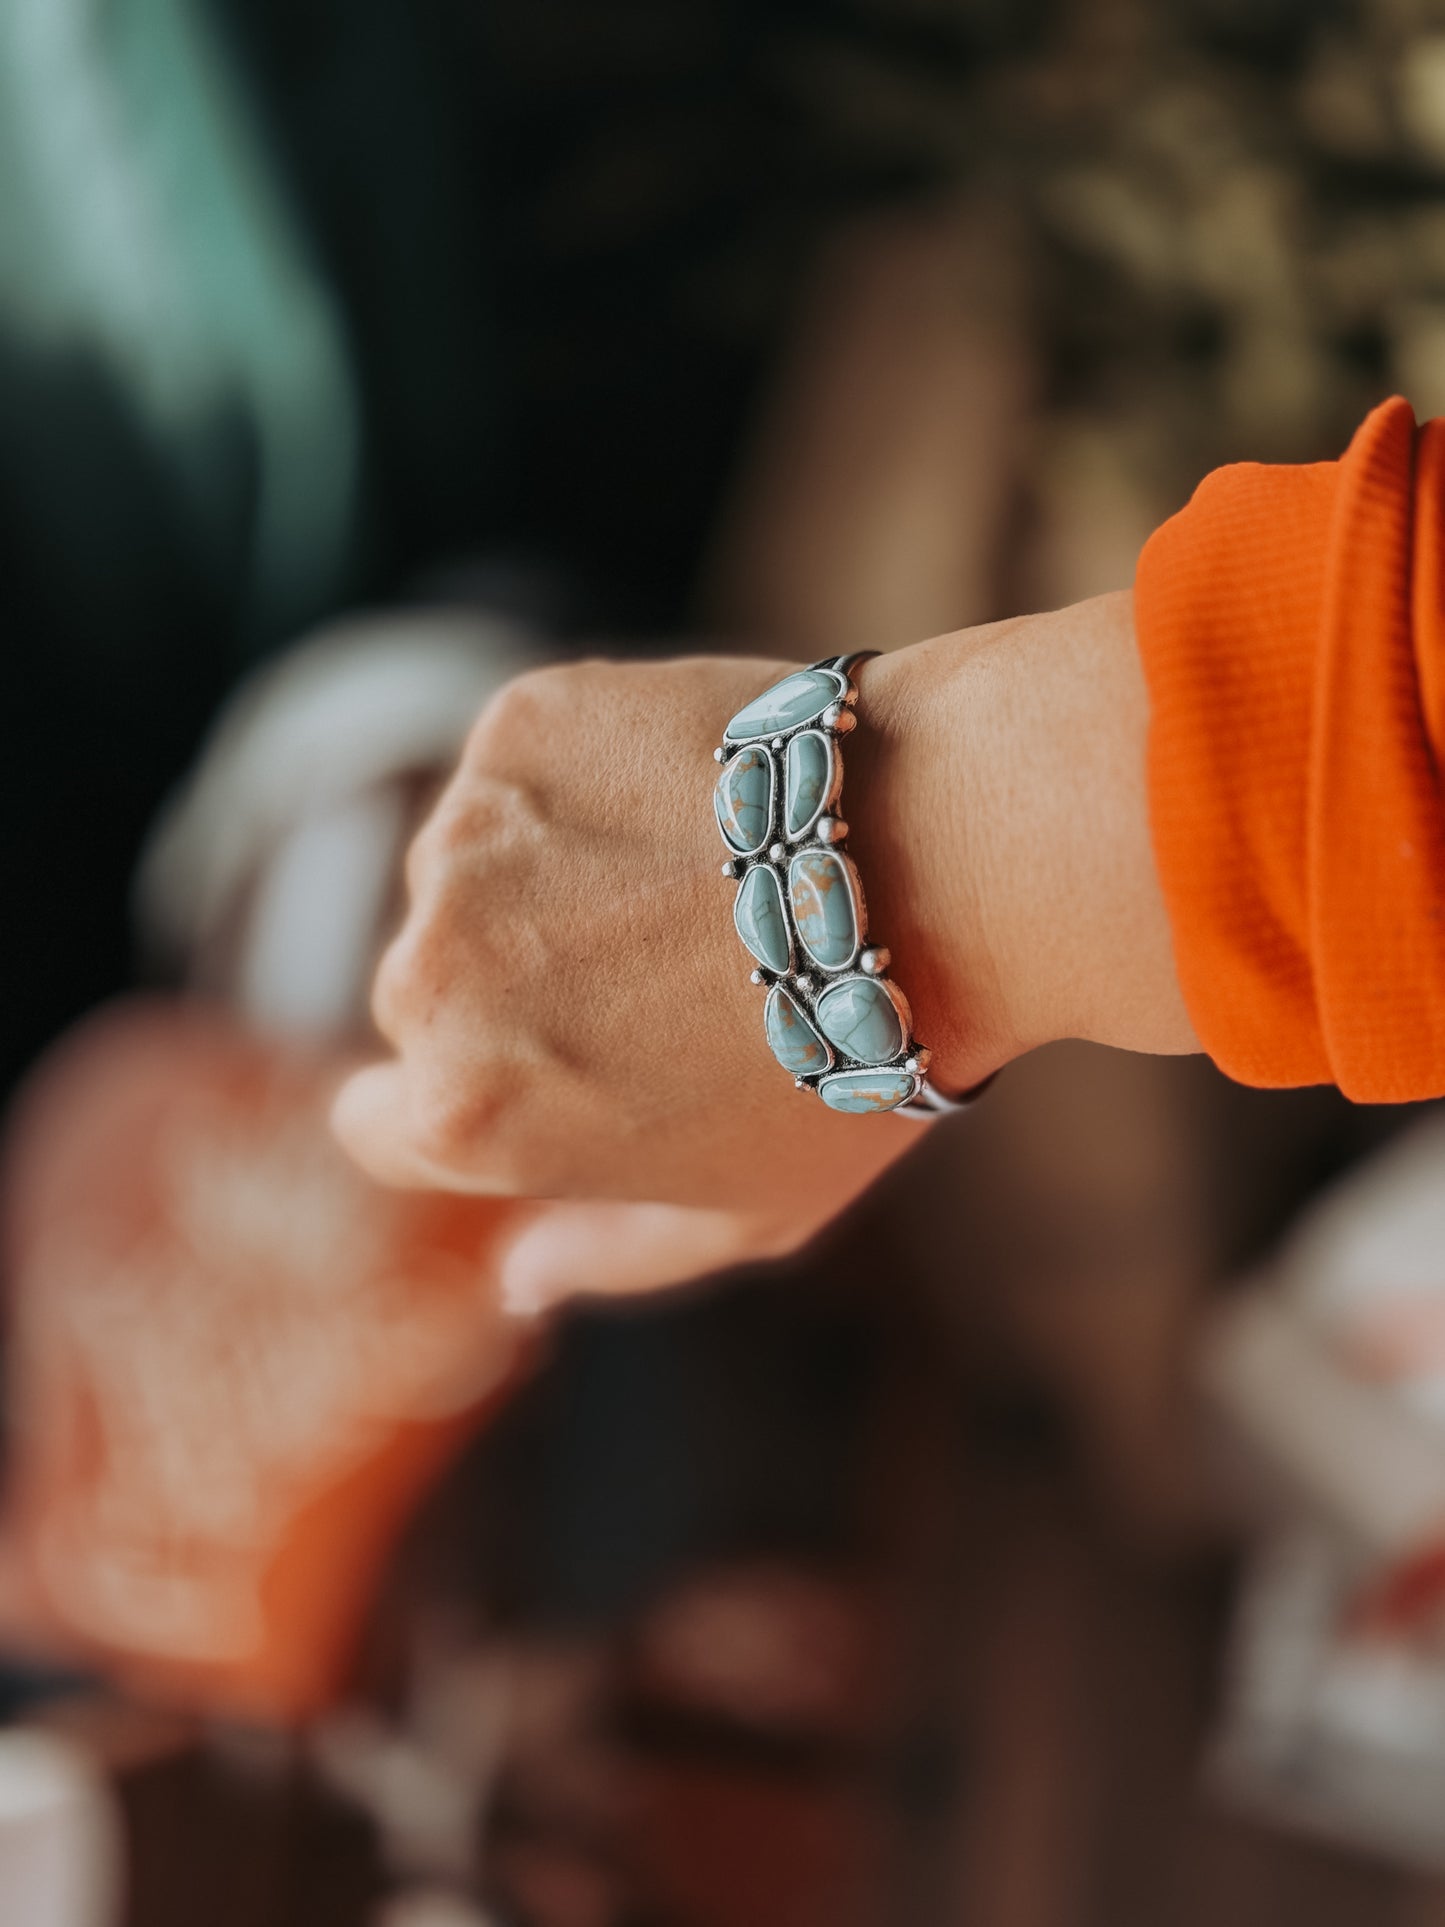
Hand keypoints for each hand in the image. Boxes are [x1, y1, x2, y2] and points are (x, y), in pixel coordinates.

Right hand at [331, 655, 937, 1253]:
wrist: (942, 873)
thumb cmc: (853, 1067)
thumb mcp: (743, 1215)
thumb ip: (608, 1256)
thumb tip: (516, 1280)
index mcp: (465, 1114)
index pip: (383, 1118)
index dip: (471, 1096)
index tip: (552, 1062)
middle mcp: (432, 976)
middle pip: (421, 994)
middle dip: (512, 989)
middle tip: (655, 974)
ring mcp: (468, 837)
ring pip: (467, 869)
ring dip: (543, 877)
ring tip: (691, 885)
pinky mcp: (519, 727)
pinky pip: (521, 767)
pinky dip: (584, 778)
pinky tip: (691, 803)